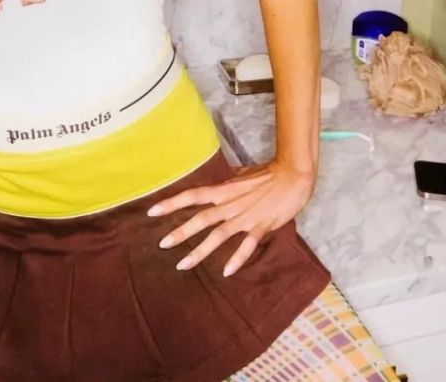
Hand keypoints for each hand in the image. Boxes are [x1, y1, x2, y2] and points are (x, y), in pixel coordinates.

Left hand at [148, 158, 315, 276]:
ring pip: (218, 235)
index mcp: (225, 191)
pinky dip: (237, 257)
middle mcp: (231, 204)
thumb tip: (218, 183)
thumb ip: (228, 183)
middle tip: (161, 244)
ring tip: (182, 265)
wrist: (294, 175)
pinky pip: (247, 244)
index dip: (172, 202)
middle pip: (201, 218)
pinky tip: (226, 271)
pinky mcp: (261, 225)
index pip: (193, 195)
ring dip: (200, 250)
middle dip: (181, 231)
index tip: (152, 211)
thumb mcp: (243, 176)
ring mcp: (245, 216)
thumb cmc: (269, 173)